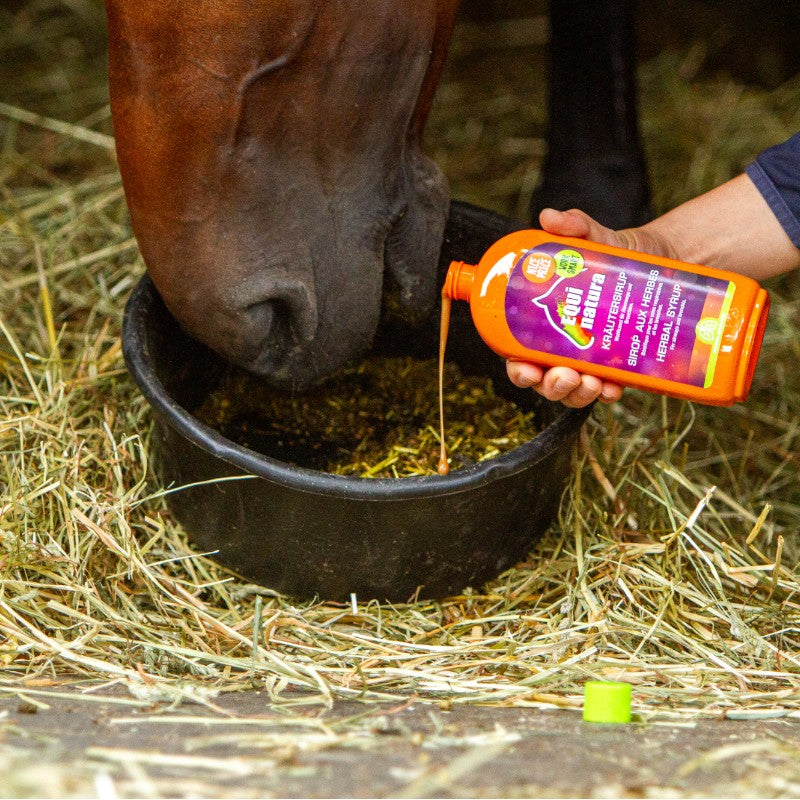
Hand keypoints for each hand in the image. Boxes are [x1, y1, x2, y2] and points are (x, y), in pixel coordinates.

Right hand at [506, 207, 664, 407]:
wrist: (666, 262)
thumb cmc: (618, 253)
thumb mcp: (596, 237)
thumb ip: (574, 225)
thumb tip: (550, 217)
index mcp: (544, 322)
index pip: (518, 353)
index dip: (517, 367)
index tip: (525, 367)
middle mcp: (562, 347)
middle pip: (543, 381)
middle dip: (550, 386)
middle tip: (564, 375)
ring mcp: (590, 361)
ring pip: (573, 392)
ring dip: (576, 395)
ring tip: (590, 382)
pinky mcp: (619, 368)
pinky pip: (606, 391)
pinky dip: (606, 394)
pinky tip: (612, 387)